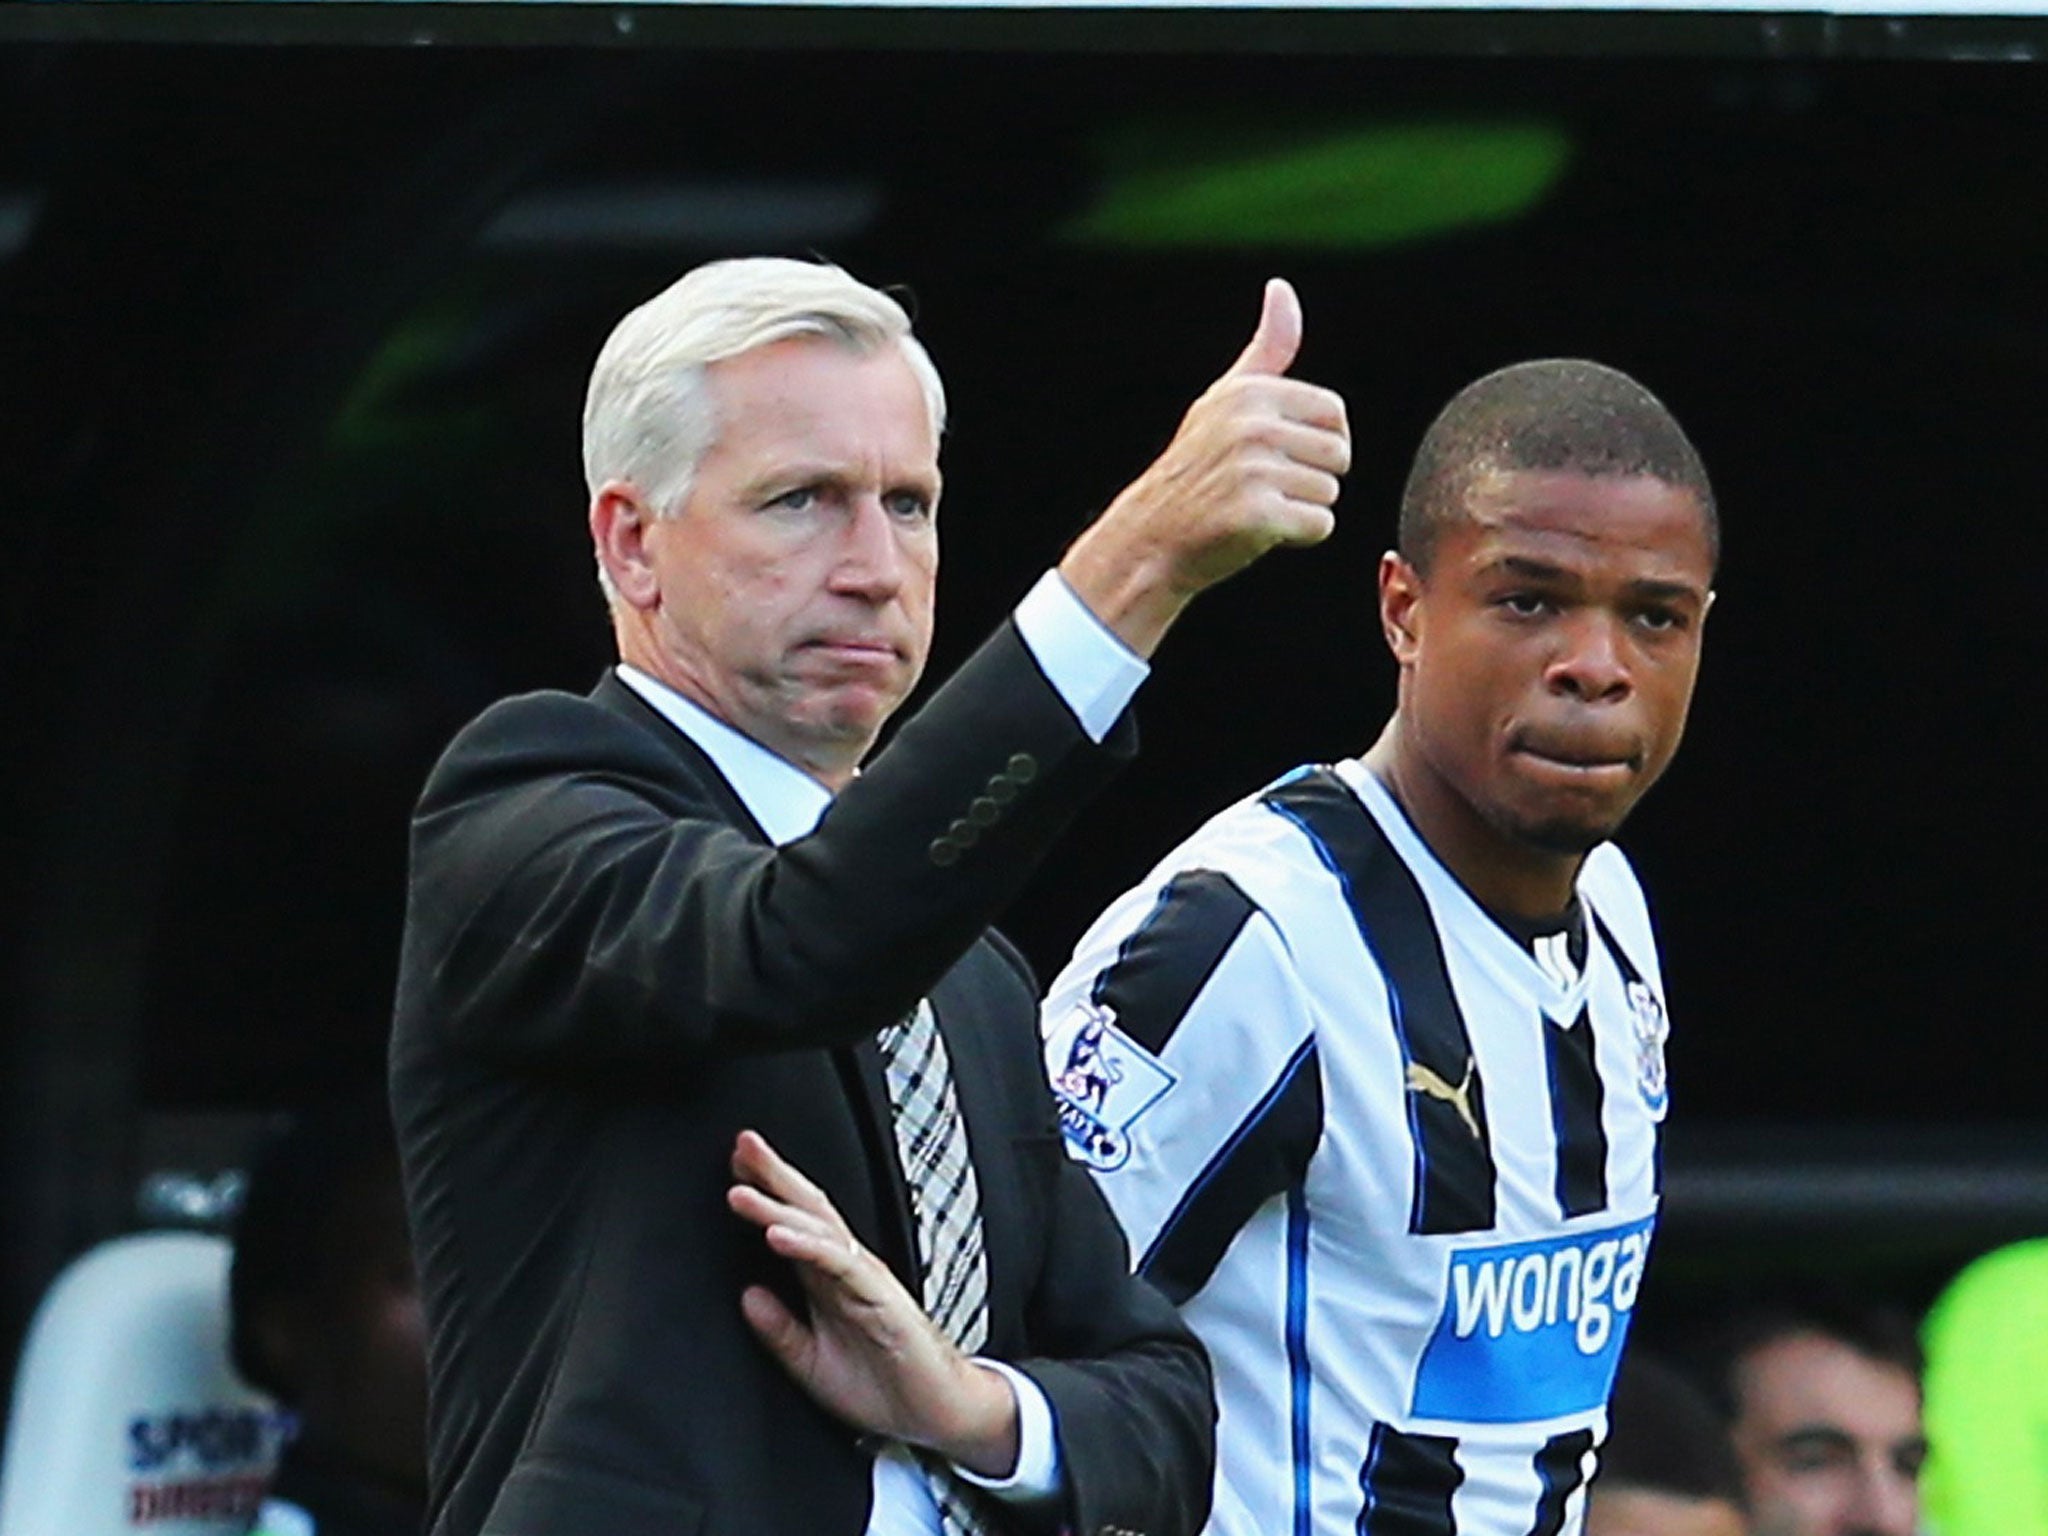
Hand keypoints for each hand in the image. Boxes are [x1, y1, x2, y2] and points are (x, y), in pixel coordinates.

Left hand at [726, 1130, 1021, 1477]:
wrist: (934, 1413)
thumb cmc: (880, 1384)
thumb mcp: (810, 1363)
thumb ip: (779, 1330)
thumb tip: (745, 1296)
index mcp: (828, 1280)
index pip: (794, 1223)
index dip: (765, 1194)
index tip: (734, 1168)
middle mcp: (847, 1269)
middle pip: (807, 1208)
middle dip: (773, 1175)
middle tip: (742, 1144)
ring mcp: (864, 1278)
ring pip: (818, 1228)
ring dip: (778, 1204)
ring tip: (742, 1189)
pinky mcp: (880, 1296)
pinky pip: (839, 1263)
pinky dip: (807, 1244)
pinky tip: (778, 1234)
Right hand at [1059, 277, 1351, 655]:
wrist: (1151, 537)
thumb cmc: (1198, 468)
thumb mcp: (1226, 399)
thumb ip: (1267, 349)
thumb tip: (1282, 287)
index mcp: (1252, 393)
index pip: (1335, 414)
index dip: (1316, 441)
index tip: (1278, 454)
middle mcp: (1253, 426)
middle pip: (1339, 455)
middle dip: (1312, 478)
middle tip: (1264, 487)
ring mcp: (1253, 471)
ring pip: (1330, 493)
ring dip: (1302, 509)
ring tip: (1256, 507)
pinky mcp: (1256, 516)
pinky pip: (1319, 526)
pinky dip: (1296, 537)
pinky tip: (1257, 532)